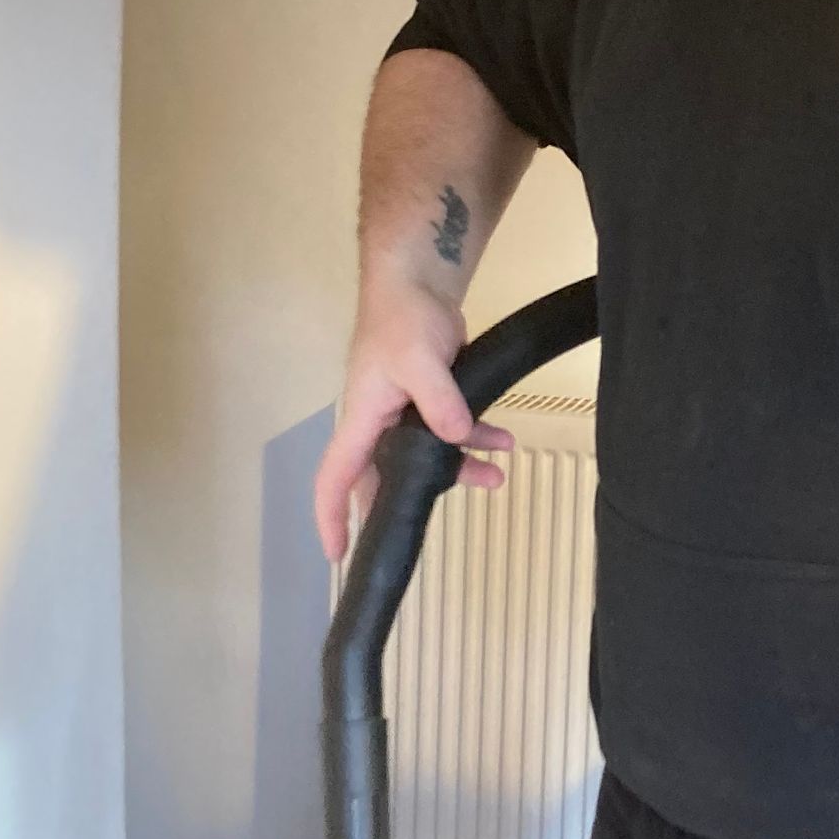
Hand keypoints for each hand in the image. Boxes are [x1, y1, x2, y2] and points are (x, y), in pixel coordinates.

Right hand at [313, 277, 514, 559]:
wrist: (420, 282)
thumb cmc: (403, 318)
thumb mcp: (419, 359)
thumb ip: (439, 402)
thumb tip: (455, 440)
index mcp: (361, 419)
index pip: (335, 478)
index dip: (333, 518)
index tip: (339, 556)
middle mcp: (377, 423)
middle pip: (385, 476)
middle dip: (410, 502)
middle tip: (430, 530)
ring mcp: (404, 412)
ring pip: (428, 455)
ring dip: (461, 468)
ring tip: (499, 476)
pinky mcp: (431, 399)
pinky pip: (451, 430)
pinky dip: (477, 436)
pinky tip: (506, 440)